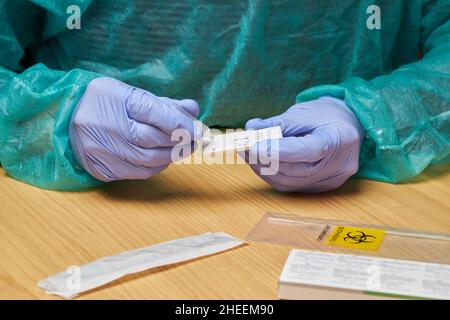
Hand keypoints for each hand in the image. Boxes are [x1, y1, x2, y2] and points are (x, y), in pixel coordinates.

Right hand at [69, 77, 198, 181]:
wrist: (64, 117)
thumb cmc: (104, 102)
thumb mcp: (131, 93)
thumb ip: (163, 103)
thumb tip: (193, 110)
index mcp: (116, 100)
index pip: (155, 113)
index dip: (181, 124)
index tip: (200, 131)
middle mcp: (108, 127)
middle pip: (153, 140)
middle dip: (180, 142)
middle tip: (194, 141)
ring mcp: (103, 150)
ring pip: (148, 160)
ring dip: (171, 156)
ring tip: (181, 149)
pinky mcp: (102, 168)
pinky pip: (137, 173)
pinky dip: (156, 167)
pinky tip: (162, 158)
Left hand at [244, 97, 363, 191]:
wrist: (350, 125)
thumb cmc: (327, 115)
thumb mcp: (303, 112)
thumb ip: (276, 123)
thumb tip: (250, 129)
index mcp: (340, 140)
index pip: (306, 150)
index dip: (277, 150)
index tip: (253, 145)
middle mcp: (338, 167)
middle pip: (295, 170)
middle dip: (264, 159)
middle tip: (243, 146)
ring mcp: (329, 181)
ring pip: (289, 182)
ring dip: (263, 169)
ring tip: (247, 153)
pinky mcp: (320, 188)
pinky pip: (291, 186)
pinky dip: (272, 175)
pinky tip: (259, 162)